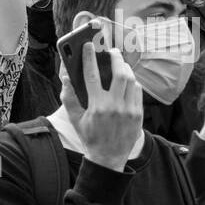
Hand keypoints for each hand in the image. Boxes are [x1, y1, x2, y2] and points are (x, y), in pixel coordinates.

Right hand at [70, 40, 141, 171]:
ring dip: (125, 69)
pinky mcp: (138, 115)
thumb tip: (66, 78)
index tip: (88, 46)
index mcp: (97, 106)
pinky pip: (137, 91)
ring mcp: (129, 110)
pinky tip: (127, 80)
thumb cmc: (90, 137)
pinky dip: (132, 83)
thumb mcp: (75, 119)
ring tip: (119, 64)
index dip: (89, 58)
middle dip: (116, 58)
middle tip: (112, 51)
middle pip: (120, 73)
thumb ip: (68, 97)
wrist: (108, 158)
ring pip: (131, 80)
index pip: (92, 75)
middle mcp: (115, 106)